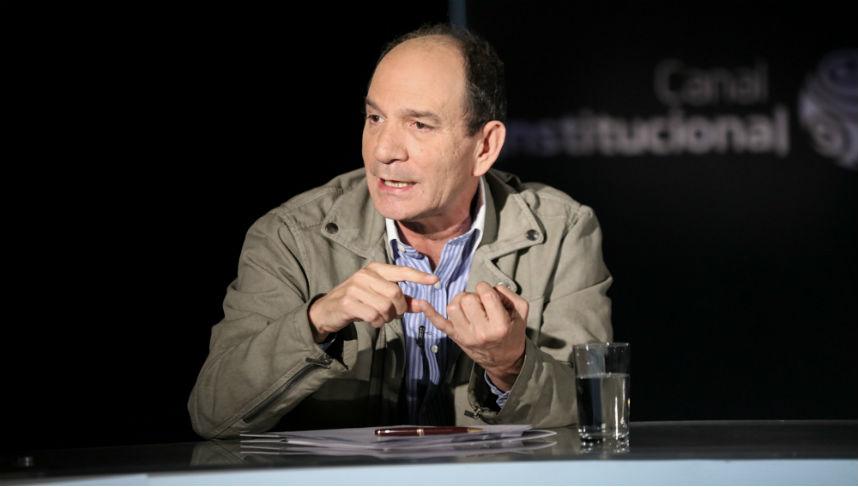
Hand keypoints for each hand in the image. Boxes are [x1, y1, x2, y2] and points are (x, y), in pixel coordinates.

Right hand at [308, 262, 438, 342]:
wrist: (327, 310)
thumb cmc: (357, 301)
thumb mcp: (378, 296)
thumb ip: (400, 299)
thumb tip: (421, 304)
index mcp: (375, 269)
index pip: (401, 271)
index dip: (419, 276)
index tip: (435, 280)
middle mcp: (365, 275)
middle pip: (395, 293)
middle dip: (398, 308)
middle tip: (392, 314)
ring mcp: (355, 288)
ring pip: (385, 306)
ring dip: (386, 317)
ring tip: (379, 317)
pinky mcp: (348, 303)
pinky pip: (373, 316)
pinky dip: (377, 323)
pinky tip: (371, 321)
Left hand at [415, 281, 527, 390]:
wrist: (503, 360)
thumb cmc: (512, 333)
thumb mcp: (521, 314)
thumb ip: (511, 295)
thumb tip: (494, 286)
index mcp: (499, 325)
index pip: (486, 293)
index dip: (486, 288)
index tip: (489, 294)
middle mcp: (481, 331)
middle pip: (467, 299)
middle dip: (473, 295)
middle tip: (481, 303)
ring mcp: (466, 336)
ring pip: (453, 307)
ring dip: (460, 301)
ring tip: (468, 306)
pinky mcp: (456, 338)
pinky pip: (440, 323)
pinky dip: (430, 313)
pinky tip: (422, 303)